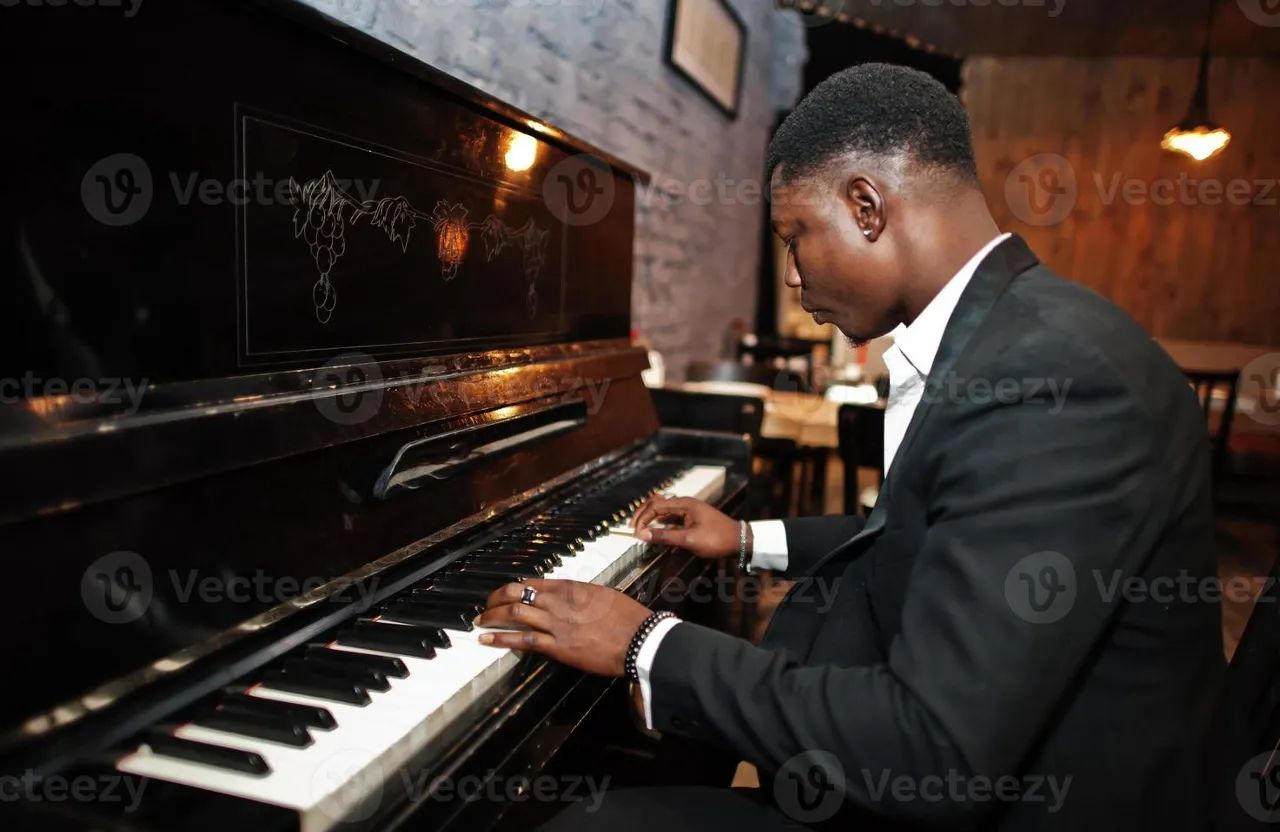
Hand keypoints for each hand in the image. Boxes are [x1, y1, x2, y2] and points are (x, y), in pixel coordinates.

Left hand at [474, 579, 651, 676]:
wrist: (638, 639)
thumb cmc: (627, 617)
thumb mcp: (603, 595)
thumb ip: (582, 596)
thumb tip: (571, 599)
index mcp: (570, 587)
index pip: (532, 581)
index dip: (513, 587)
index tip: (504, 593)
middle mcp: (558, 601)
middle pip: (516, 593)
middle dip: (496, 599)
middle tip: (486, 606)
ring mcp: (556, 624)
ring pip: (514, 613)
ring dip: (492, 617)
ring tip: (480, 621)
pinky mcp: (557, 646)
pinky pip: (522, 640)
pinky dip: (500, 638)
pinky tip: (486, 639)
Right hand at [630, 496, 744, 559]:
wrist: (740, 541)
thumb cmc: (716, 540)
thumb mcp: (689, 540)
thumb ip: (665, 537)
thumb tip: (642, 535)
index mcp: (684, 504)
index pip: (655, 505)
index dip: (642, 518)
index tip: (635, 533)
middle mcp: (685, 503)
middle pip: (657, 504)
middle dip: (643, 515)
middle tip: (633, 528)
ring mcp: (689, 510)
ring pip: (664, 510)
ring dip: (651, 519)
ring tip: (641, 530)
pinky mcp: (692, 517)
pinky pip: (672, 517)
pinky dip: (661, 523)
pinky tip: (657, 532)